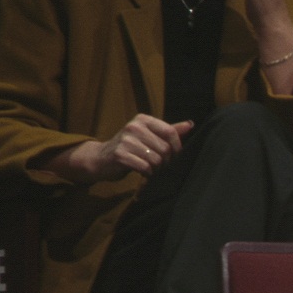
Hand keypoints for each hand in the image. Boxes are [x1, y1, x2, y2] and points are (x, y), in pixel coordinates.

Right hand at [58, 114, 193, 182]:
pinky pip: (145, 167)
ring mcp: (126, 140)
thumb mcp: (150, 135)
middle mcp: (134, 126)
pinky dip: (147, 173)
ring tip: (149, 167)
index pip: (171, 132)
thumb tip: (190, 124)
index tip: (173, 156)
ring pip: (156, 160)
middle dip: (165, 161)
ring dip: (156, 168)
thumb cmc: (130, 147)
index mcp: (143, 119)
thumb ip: (170, 130)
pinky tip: (142, 170)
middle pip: (165, 149)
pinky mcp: (120, 154)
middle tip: (158, 164)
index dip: (177, 148)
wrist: (102, 158)